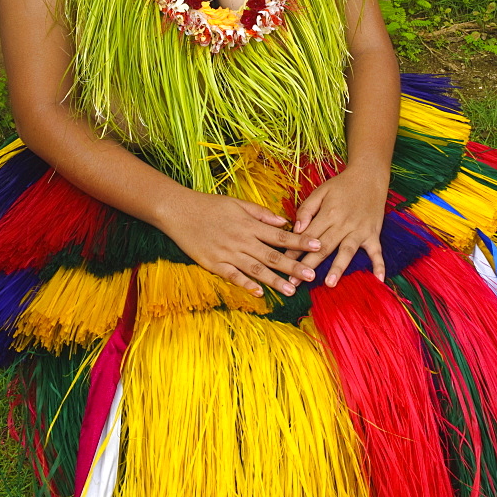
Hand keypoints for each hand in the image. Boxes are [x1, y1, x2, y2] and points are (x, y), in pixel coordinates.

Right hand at [158, 187, 322, 296]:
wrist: (179, 211)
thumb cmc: (210, 205)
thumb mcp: (237, 203)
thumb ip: (261, 214)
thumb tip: (283, 222)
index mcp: (249, 225)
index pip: (280, 236)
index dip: (300, 241)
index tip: (318, 245)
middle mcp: (242, 240)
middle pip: (272, 255)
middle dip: (293, 266)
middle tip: (312, 275)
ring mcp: (228, 253)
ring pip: (255, 269)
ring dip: (274, 280)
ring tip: (291, 290)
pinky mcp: (214, 263)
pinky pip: (233, 276)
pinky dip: (246, 284)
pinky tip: (259, 292)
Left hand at [286, 165, 386, 287]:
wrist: (369, 176)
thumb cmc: (341, 185)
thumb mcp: (320, 191)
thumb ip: (306, 210)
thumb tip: (296, 230)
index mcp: (328, 213)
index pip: (308, 236)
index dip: (295, 250)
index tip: (283, 265)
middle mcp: (343, 223)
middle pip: (324, 247)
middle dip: (309, 265)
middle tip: (296, 283)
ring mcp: (359, 230)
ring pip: (347, 251)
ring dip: (338, 267)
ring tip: (330, 283)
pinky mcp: (373, 233)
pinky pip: (377, 251)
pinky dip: (379, 265)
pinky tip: (378, 280)